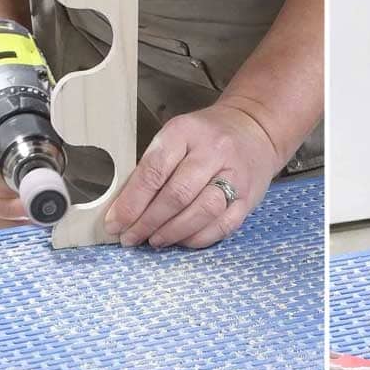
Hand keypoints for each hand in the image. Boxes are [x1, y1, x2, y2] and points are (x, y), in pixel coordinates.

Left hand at [104, 103, 282, 249]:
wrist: (254, 129)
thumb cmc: (207, 137)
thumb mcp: (175, 137)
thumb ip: (151, 169)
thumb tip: (123, 208)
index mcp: (186, 132)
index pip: (153, 172)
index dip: (131, 203)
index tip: (115, 223)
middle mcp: (213, 152)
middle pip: (177, 195)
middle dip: (147, 222)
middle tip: (131, 237)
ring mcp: (235, 176)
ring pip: (201, 212)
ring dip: (172, 233)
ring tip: (155, 240)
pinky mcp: (248, 198)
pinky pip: (222, 226)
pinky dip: (197, 238)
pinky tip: (181, 240)